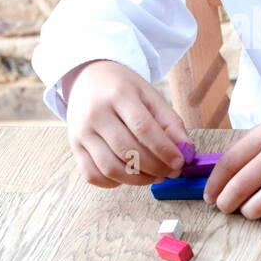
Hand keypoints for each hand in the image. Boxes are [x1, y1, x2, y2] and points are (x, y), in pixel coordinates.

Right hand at [64, 59, 188, 187]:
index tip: (179, 163)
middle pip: (127, 150)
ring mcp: (81, 132)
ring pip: (109, 167)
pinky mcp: (74, 147)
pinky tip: (128, 176)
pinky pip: (92, 175)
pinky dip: (113, 183)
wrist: (87, 78)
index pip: (143, 128)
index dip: (164, 150)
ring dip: (136, 179)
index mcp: (118, 95)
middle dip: (154, 167)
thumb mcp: (149, 95)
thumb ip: (170, 121)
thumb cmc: (122, 88)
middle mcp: (96, 113)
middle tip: (169, 172)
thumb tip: (186, 150)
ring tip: (153, 176)